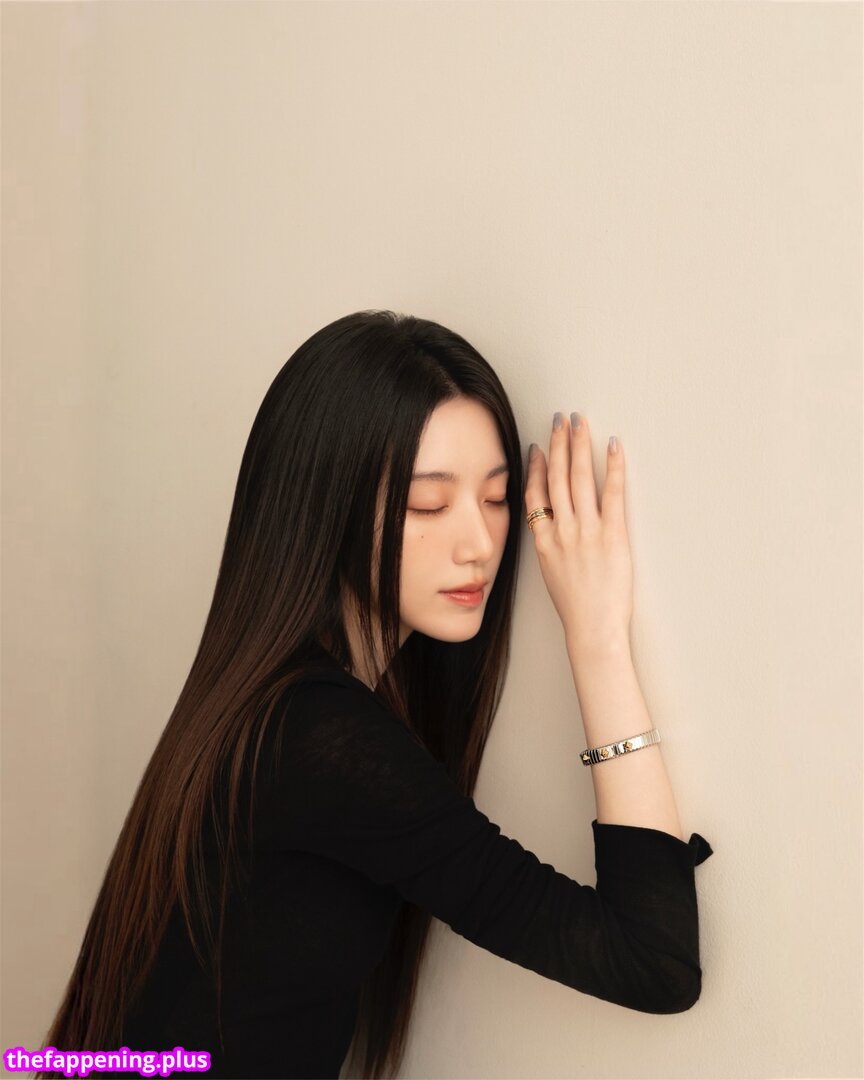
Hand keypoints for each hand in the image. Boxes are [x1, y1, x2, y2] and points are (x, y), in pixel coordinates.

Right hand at [524, 412, 633, 652]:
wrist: (592, 628)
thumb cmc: (576, 608)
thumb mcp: (551, 573)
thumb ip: (551, 545)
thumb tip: (553, 526)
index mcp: (543, 541)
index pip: (535, 494)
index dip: (538, 467)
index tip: (539, 447)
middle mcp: (561, 531)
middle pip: (557, 477)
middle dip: (559, 444)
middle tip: (561, 419)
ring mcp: (586, 531)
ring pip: (579, 477)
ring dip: (579, 445)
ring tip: (580, 422)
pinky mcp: (612, 534)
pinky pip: (613, 492)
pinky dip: (613, 466)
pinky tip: (613, 445)